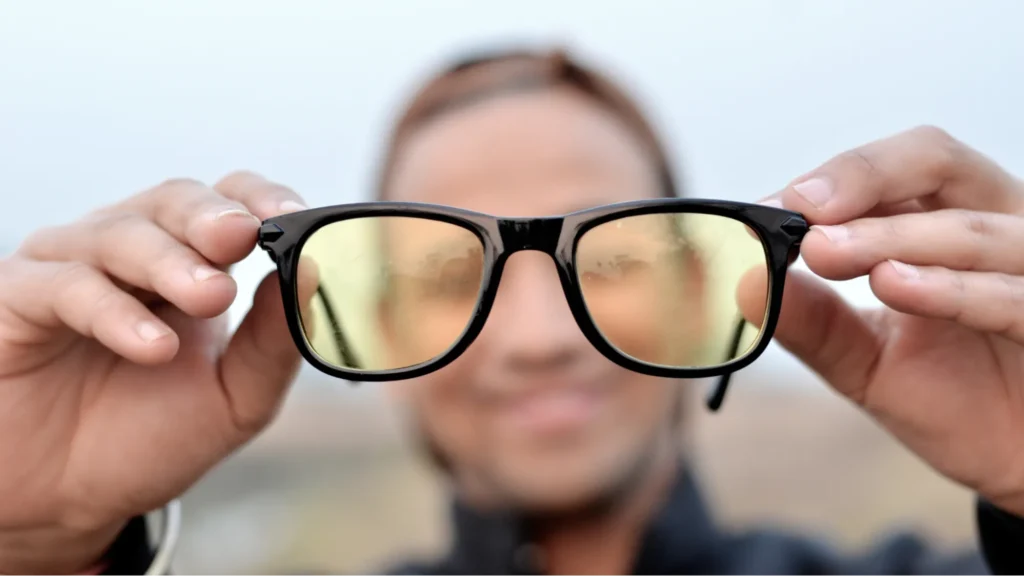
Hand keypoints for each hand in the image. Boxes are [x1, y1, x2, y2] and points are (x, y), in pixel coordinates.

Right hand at [0, 172, 307, 574]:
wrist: (68, 499)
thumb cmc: (151, 435)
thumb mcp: (236, 397)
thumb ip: (274, 341)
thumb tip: (311, 276)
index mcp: (189, 263)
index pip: (228, 203)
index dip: (261, 200)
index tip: (297, 219)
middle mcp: (130, 252)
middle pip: (175, 202)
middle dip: (214, 218)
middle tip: (245, 238)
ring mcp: (71, 267)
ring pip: (121, 234)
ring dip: (171, 262)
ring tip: (211, 296)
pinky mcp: (18, 297)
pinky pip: (66, 286)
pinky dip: (114, 311)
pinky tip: (154, 345)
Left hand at [742, 125, 1023, 516]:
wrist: (1020, 463)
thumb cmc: (956, 399)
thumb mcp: (867, 363)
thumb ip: (814, 324)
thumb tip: (745, 284)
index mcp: (944, 227)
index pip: (894, 172)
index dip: (832, 181)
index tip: (766, 212)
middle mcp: (996, 228)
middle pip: (935, 163)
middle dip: (861, 180)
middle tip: (798, 211)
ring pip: (969, 228)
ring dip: (892, 236)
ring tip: (826, 250)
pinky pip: (1015, 296)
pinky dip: (952, 288)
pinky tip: (896, 285)